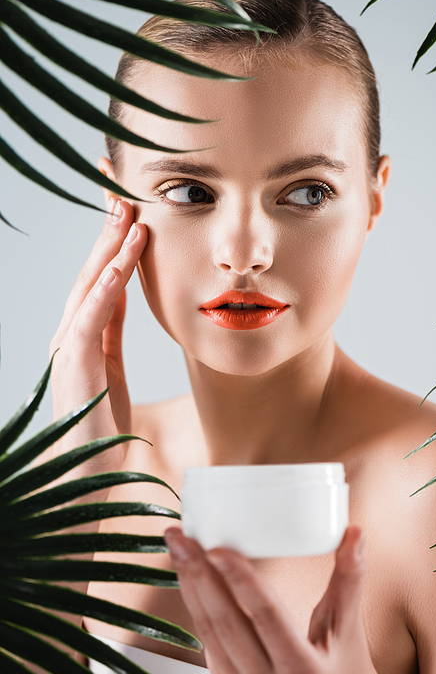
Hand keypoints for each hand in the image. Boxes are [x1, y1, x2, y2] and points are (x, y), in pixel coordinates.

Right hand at [49, 198, 147, 468]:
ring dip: (108, 250)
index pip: (100, 281)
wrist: (86, 478)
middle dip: (107, 234)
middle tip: (124, 195)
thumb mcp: (110, 368)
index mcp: (83, 337)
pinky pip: (92, 317)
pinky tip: (122, 262)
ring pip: (89, 288)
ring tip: (127, 215)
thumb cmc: (99, 425)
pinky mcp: (75, 365)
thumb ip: (111, 332)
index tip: (128, 213)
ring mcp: (69, 350)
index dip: (112, 246)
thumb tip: (121, 295)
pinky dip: (106, 287)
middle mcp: (71, 337)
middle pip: (91, 275)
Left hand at [164, 525, 392, 673]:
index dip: (240, 580)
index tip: (217, 548)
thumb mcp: (349, 623)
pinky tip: (188, 573)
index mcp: (302, 668)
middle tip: (181, 538)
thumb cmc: (345, 662)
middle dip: (198, 574)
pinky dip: (195, 604)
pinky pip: (206, 640)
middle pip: (225, 622)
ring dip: (189, 584)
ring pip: (208, 630)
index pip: (266, 616)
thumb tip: (355, 533)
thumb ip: (350, 577)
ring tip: (178, 546)